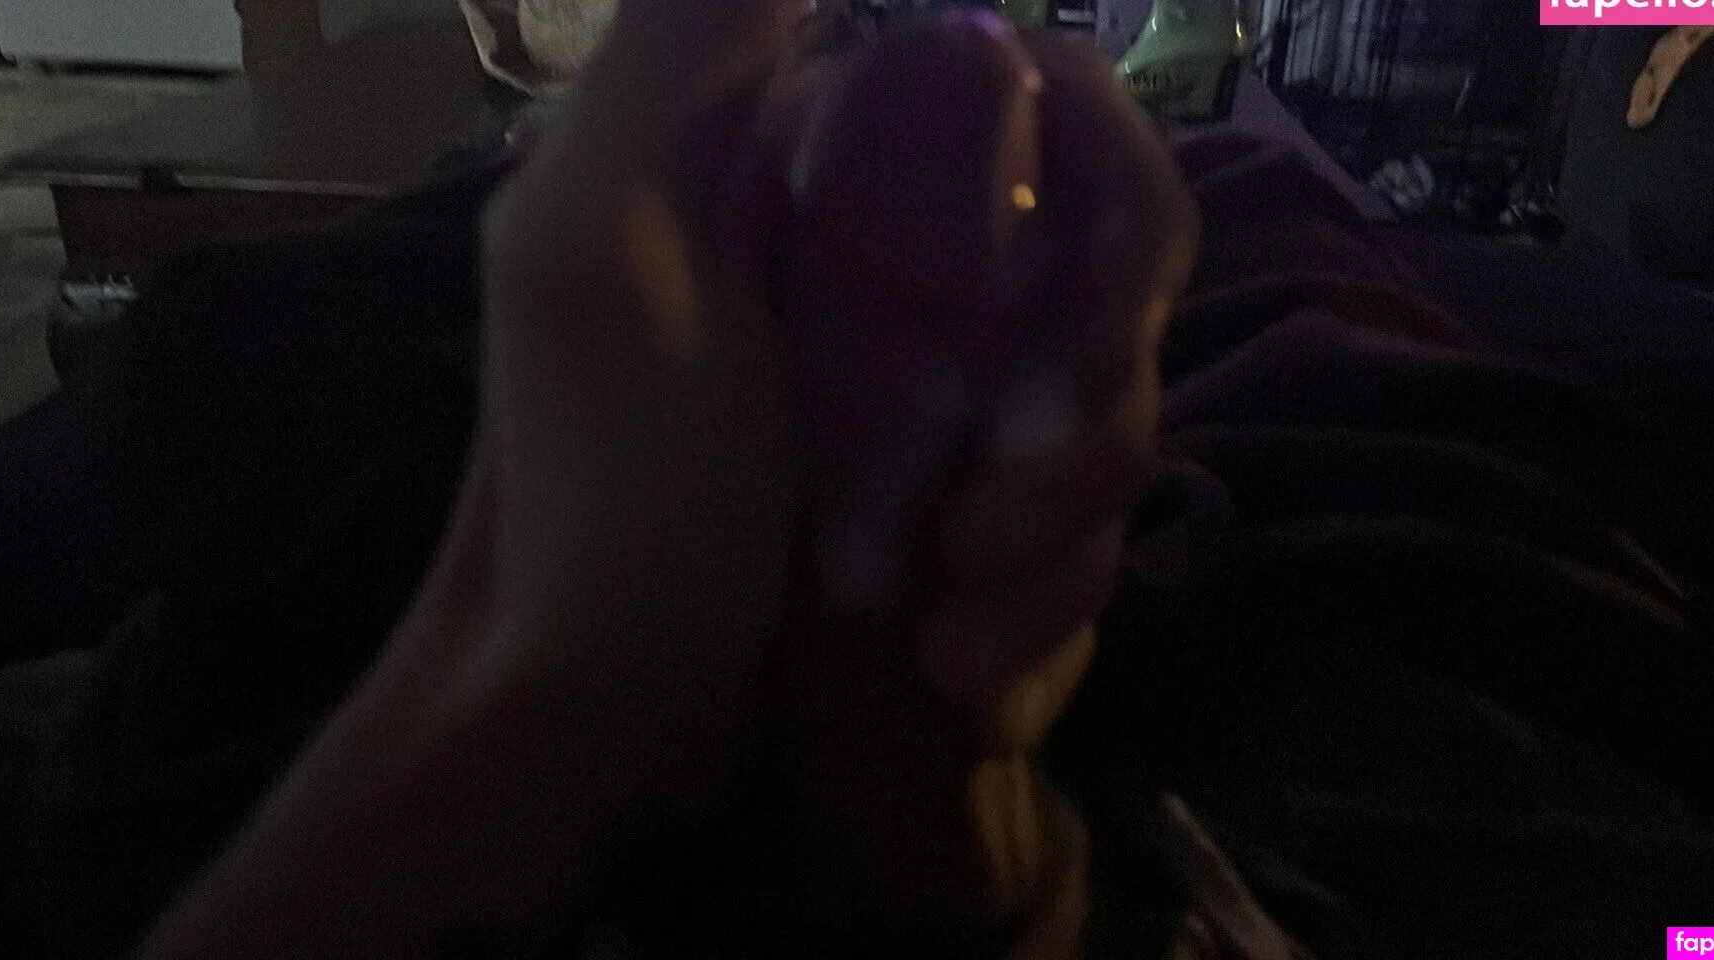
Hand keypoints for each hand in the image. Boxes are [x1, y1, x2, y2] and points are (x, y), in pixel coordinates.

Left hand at [136, 1, 1195, 954]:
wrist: (596, 721)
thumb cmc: (597, 491)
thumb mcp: (606, 235)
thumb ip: (699, 30)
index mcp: (837, 163)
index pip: (1070, 121)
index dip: (1117, 225)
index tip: (1078, 345)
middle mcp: (910, 257)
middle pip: (1117, 287)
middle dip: (1081, 432)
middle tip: (975, 537)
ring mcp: (951, 395)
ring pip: (1116, 420)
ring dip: (1056, 552)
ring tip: (943, 642)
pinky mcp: (971, 509)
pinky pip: (1086, 529)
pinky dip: (1037, 613)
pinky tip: (953, 666)